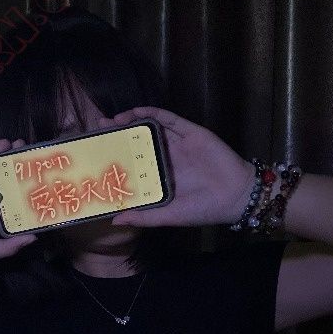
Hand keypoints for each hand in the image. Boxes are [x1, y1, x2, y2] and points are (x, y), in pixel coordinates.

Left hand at [96, 107, 255, 226]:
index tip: (97, 155)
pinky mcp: (190, 132)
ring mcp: (178, 143)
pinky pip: (168, 119)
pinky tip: (135, 113)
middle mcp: (167, 157)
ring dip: (130, 122)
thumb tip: (115, 220)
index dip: (116, 157)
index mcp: (161, 176)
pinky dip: (151, 113)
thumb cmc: (203, 209)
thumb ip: (143, 217)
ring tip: (111, 122)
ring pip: (150, 127)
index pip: (134, 163)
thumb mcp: (169, 216)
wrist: (235, 196)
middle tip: (98, 131)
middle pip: (137, 142)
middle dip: (118, 136)